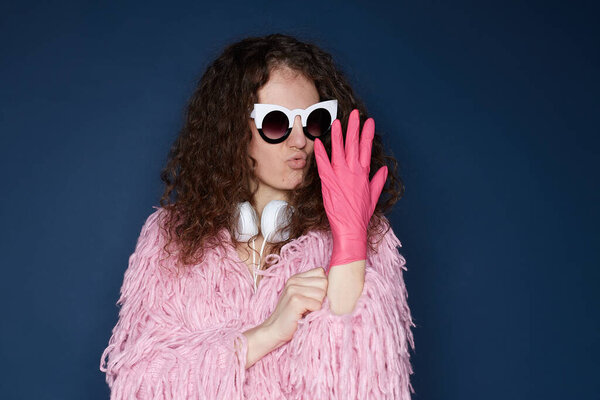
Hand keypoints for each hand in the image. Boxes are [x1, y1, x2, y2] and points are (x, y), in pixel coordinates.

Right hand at [261, 267, 327, 345]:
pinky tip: (304, 316)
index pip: (321, 273)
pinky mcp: (295, 301)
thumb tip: (336, 285)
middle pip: (324, 282)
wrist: (274, 331)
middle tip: (310, 307)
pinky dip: (314, 313)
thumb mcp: (302, 297)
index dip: (322, 287)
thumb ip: (314, 288)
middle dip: (321, 297)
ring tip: (306, 311)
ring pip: (322, 294)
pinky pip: (317, 304)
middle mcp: (294, 281)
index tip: (314, 298)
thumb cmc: (292, 316)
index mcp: (296, 278)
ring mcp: (293, 290)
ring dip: (318, 306)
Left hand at [314, 109, 387, 270]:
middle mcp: (353, 171)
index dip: (367, 134)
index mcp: (364, 174)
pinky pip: (323, 164)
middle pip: (354, 144)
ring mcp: (340, 175)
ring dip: (338, 134)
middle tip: (355, 113)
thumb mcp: (373, 197)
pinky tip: (318, 142)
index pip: (367, 148)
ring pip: (339, 150)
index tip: (369, 122)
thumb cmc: (361, 216)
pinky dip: (321, 152)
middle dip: (354, 127)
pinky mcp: (328, 182)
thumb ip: (377, 181)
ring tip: (337, 121)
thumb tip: (382, 170)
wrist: (350, 229)